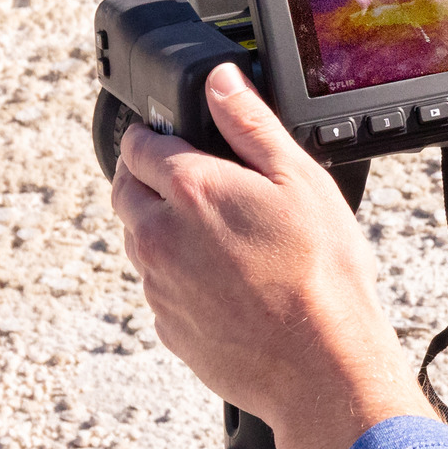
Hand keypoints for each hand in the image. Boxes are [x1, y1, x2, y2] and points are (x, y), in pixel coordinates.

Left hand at [108, 61, 421, 448]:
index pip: (137, 144)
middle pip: (125, 191)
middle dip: (150, 179)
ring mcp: (158, 286)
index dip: (157, 135)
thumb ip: (249, 123)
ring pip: (140, 241)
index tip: (179, 141)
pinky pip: (159, 287)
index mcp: (188, 190)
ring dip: (164, 229)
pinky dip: (180, 277)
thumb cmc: (321, 274)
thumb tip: (221, 80)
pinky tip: (228, 283)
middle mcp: (159, 236)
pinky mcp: (167, 327)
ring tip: (224, 238)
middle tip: (203, 187)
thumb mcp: (299, 179)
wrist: (321, 367)